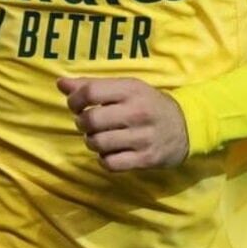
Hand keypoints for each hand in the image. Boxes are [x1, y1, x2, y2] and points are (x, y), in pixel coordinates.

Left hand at [57, 76, 188, 171]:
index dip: (74, 100)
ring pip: (98, 143)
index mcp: (131, 90)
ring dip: (92, 142)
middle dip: (82, 124)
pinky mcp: (146, 159)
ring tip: (101, 138)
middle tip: (88, 124)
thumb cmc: (148, 104)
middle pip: (90, 120)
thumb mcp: (126, 88)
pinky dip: (105, 160)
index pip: (90, 92)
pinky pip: (110, 164)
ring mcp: (142, 137)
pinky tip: (111, 153)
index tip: (76, 105)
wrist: (186, 126)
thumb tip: (60, 84)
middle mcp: (137, 112)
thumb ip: (93, 85)